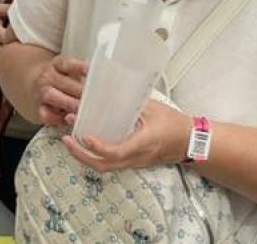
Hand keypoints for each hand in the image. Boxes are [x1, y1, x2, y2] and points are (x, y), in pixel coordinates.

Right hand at [35, 56, 87, 128]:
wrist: (35, 84)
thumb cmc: (62, 79)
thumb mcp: (70, 72)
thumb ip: (84, 77)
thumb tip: (106, 85)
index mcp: (58, 65)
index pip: (67, 63)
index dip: (79, 67)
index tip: (90, 70)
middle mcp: (48, 77)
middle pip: (62, 82)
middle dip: (78, 91)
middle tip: (94, 100)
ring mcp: (41, 92)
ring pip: (51, 96)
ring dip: (67, 104)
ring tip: (81, 111)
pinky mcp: (39, 108)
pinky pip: (45, 114)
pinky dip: (56, 119)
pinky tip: (68, 121)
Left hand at [61, 100, 193, 173]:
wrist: (190, 142)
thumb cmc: (174, 123)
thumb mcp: (153, 108)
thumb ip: (131, 102)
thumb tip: (107, 88)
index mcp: (142, 143)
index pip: (116, 152)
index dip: (97, 147)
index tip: (83, 135)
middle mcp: (136, 158)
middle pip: (104, 166)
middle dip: (81, 155)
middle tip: (66, 139)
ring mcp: (134, 163)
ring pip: (105, 167)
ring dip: (85, 157)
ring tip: (70, 141)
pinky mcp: (133, 163)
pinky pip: (110, 164)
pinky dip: (95, 156)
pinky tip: (86, 143)